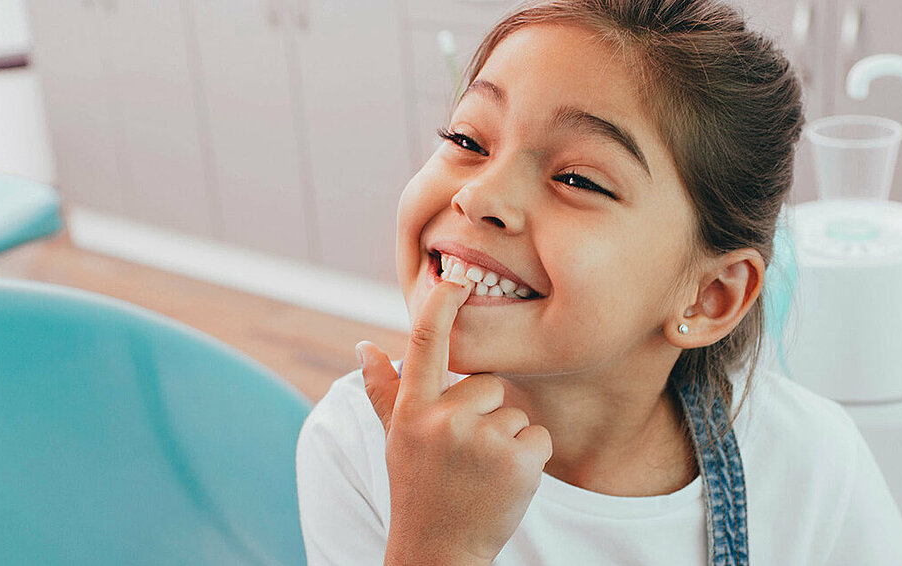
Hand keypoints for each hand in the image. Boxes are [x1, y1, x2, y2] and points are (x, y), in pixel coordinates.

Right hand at [356, 279, 552, 565]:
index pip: (424, 343)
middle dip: (485, 413)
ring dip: (507, 440)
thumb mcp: (395, 440)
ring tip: (481, 473)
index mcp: (412, 410)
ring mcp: (481, 440)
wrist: (439, 551)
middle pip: (488, 383)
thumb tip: (364, 346)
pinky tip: (504, 483)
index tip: (455, 276)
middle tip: (465, 456)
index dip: (441, 305)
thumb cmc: (418, 489)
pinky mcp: (517, 460)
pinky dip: (530, 459)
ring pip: (515, 413)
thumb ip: (383, 391)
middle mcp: (443, 420)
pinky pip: (538, 436)